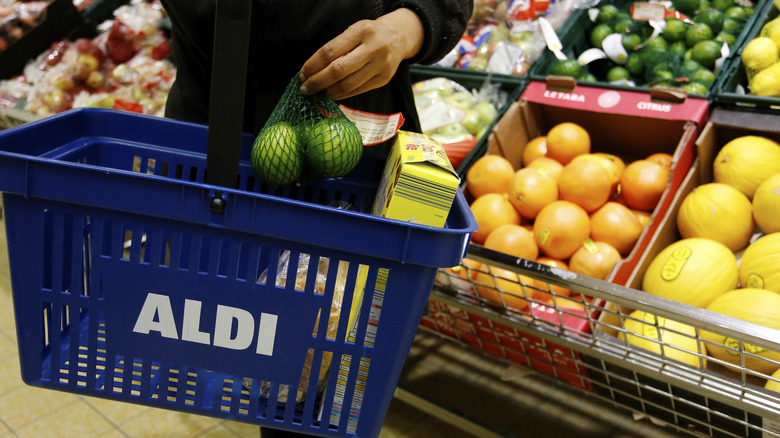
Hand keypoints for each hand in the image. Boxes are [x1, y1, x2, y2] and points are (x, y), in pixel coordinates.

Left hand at [299, 8, 423, 100]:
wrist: (399, 37)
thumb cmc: (369, 34)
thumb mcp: (354, 31)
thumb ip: (338, 48)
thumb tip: (313, 71)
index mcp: (361, 31)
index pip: (330, 51)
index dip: (313, 65)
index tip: (302, 74)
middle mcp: (373, 48)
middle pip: (338, 70)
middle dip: (318, 82)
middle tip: (305, 89)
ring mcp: (380, 65)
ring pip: (348, 84)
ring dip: (328, 92)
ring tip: (316, 94)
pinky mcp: (383, 80)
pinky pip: (358, 90)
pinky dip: (342, 95)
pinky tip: (331, 95)